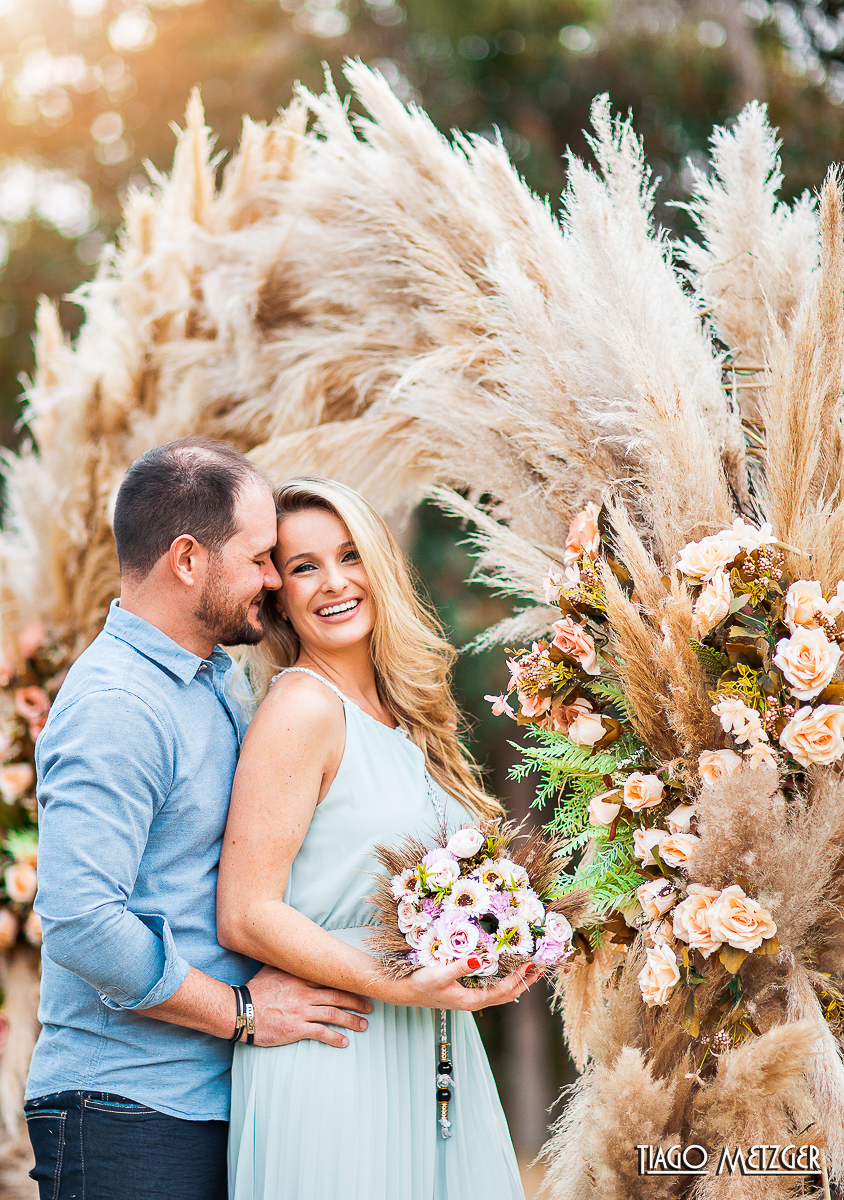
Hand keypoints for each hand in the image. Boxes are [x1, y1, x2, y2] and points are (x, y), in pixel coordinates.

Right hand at [247, 965, 371, 1047]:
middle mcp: (304, 992)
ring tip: (363, 1025)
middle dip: (356, 1001)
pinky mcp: (296, 1028)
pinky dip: (335, 1038)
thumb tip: (297, 952)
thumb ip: (287, 963)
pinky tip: (344, 1042)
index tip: (361, 986)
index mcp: (300, 976)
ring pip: (334, 1014)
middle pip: (338, 995)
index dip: (348, 983)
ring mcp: (301, 1011)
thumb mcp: (272, 969)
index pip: (330, 978)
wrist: (240, 1010)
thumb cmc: (255, 989)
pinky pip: (321, 1033)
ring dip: (351, 1020)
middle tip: (370, 1006)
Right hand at [383, 960, 544, 1010]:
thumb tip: (481, 959)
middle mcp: (474, 1001)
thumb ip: (460, 968)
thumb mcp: (439, 974)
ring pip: (501, 993)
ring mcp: (471, 998)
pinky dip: (504, 980)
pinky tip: (506, 971)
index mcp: (472, 1000)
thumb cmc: (420, 984)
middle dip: (525, 982)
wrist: (404, 992)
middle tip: (542, 968)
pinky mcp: (466, 992)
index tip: (531, 964)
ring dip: (517, 982)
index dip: (518, 978)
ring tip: (531, 970)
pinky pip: (492, 988)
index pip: (503, 991)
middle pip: (508, 995)